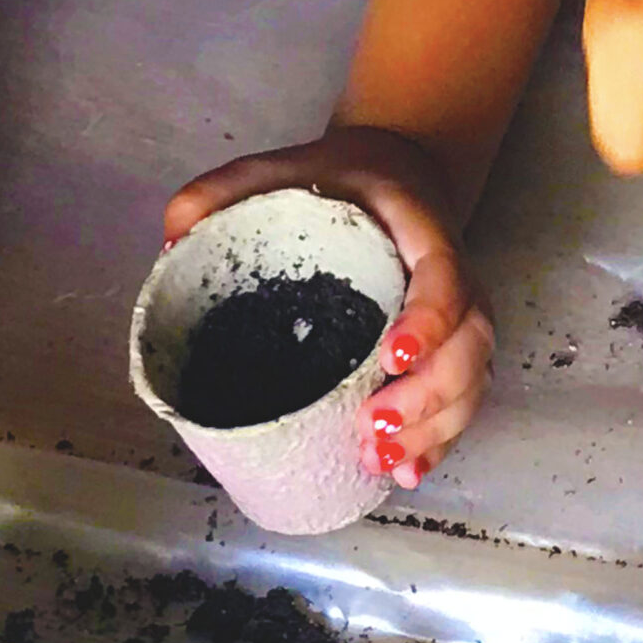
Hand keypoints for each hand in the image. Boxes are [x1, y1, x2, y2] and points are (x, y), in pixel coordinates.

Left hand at [165, 128, 492, 491]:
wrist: (398, 179)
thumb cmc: (342, 183)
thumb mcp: (283, 169)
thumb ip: (225, 190)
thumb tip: (173, 238)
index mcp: (421, 234)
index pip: (443, 280)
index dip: (428, 322)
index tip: (391, 357)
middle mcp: (456, 283)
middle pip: (467, 348)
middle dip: (427, 398)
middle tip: (372, 429)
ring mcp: (459, 324)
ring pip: (469, 384)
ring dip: (432, 431)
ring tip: (379, 460)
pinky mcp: (452, 353)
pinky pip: (461, 403)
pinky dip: (439, 442)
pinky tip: (405, 473)